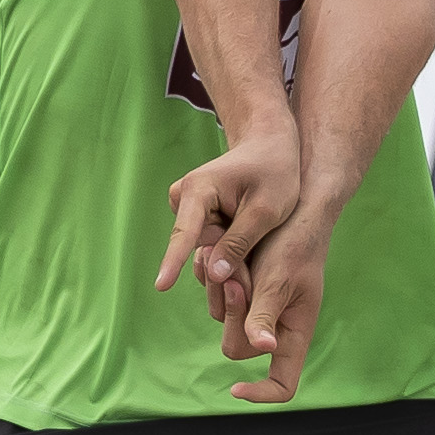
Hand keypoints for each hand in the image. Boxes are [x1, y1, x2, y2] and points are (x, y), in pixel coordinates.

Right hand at [158, 119, 297, 300]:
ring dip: (231, 253)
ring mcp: (189, 209)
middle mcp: (185, 198)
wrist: (269, 147)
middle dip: (227, 257)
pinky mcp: (196, 218)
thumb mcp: (266, 209)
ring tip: (258, 234)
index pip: (185, 232)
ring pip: (205, 248)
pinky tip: (249, 235)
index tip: (161, 286)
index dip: (174, 261)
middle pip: (200, 245)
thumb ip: (239, 242)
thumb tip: (214, 275)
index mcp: (199, 189)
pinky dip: (229, 248)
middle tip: (260, 243)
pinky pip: (209, 245)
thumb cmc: (273, 172)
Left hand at [217, 203, 333, 403]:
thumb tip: (263, 347)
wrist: (293, 207)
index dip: (261, 394)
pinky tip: (218, 255)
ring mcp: (256, 309)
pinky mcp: (241, 290)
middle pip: (236, 347)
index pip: (282, 384)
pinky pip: (215, 298)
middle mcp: (274, 327)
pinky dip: (215, 279)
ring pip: (221, 318)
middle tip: (234, 279)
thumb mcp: (280, 279)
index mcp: (294, 333)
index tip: (234, 389)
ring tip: (232, 260)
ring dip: (221, 290)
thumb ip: (265, 312)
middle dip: (233, 314)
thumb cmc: (295, 244)